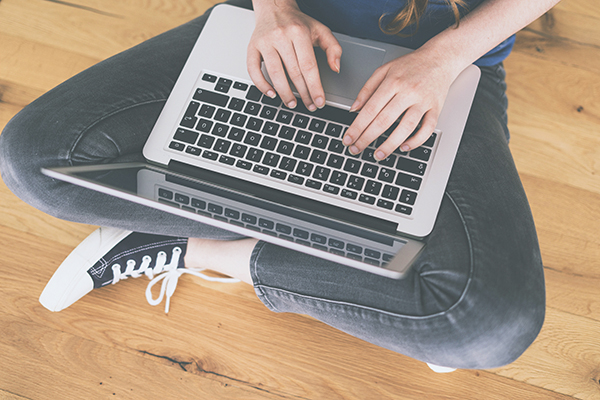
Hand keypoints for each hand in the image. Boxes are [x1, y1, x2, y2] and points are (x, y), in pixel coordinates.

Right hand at [248, 0, 341, 110]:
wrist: (274, 7)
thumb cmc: (298, 23)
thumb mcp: (320, 30)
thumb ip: (333, 48)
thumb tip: (336, 68)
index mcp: (299, 32)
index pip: (309, 66)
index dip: (314, 87)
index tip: (319, 101)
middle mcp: (280, 36)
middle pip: (293, 72)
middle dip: (303, 93)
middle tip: (309, 106)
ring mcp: (264, 42)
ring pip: (275, 73)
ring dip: (284, 93)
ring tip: (292, 103)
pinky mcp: (252, 47)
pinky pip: (253, 69)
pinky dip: (261, 84)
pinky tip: (271, 93)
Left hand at [343, 49, 457, 159]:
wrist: (440, 58)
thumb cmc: (410, 65)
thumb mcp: (384, 70)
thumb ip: (367, 89)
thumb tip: (354, 109)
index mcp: (393, 82)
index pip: (370, 109)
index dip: (357, 127)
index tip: (348, 139)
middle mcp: (408, 92)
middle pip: (384, 120)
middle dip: (367, 138)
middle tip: (356, 150)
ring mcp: (424, 101)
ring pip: (406, 127)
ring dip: (390, 145)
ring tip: (377, 155)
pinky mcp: (436, 108)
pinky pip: (428, 129)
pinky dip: (416, 140)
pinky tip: (404, 147)